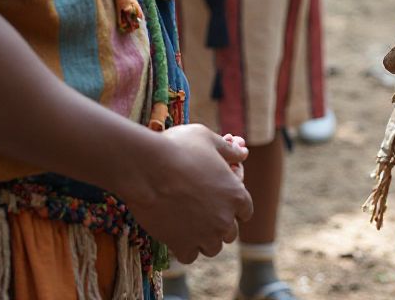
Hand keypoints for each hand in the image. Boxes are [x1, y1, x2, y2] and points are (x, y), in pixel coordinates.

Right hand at [123, 124, 251, 264]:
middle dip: (219, 223)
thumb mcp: (209, 139)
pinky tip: (176, 233)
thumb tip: (243, 154)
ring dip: (204, 238)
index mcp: (236, 194)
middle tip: (203, 210)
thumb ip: (229, 150)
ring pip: (212, 248)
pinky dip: (184, 247)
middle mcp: (224, 219)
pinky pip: (190, 256)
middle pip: (230, 232)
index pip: (246, 210)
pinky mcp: (182, 245)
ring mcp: (204, 235)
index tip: (221, 200)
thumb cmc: (179, 148)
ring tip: (190, 223)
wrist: (148, 168)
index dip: (234, 205)